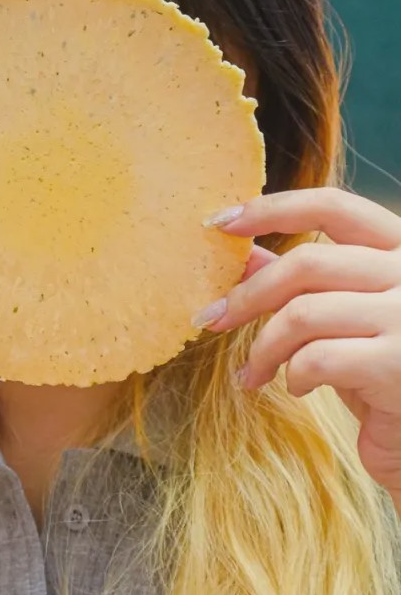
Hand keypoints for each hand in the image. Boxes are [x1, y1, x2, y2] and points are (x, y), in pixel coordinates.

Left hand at [194, 187, 400, 499]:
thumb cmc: (384, 368)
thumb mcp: (344, 314)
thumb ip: (305, 281)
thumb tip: (242, 253)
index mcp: (399, 247)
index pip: (331, 206)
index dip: (271, 209)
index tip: (220, 222)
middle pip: (306, 264)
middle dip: (247, 294)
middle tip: (212, 318)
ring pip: (303, 314)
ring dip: (263, 346)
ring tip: (253, 373)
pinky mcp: (398, 366)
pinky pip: (317, 358)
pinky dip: (292, 374)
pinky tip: (297, 387)